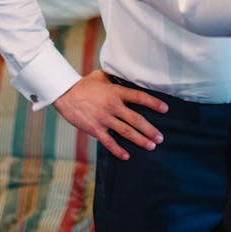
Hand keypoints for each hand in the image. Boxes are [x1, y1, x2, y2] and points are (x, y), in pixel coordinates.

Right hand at [53, 69, 168, 159]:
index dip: (154, 103)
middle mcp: (112, 106)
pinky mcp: (95, 129)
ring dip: (140, 140)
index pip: (139, 97)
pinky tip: (126, 156)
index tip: (165, 109)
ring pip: (126, 131)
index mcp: (116, 92)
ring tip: (151, 145)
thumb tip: (122, 75)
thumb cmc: (83, 85)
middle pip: (136, 119)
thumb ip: (113, 79)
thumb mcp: (100, 77)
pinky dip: (118, 150)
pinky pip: (109, 142)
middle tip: (160, 137)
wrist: (64, 94)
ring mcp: (104, 118)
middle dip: (150, 129)